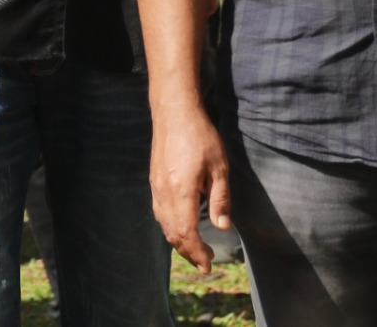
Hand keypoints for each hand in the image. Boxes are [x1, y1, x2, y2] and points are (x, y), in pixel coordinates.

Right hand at [149, 101, 233, 271]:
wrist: (174, 112)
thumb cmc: (201, 137)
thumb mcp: (219, 167)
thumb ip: (220, 199)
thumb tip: (222, 227)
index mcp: (181, 191)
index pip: (186, 233)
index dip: (197, 252)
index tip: (209, 264)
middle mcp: (164, 192)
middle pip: (172, 232)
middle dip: (188, 252)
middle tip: (205, 263)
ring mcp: (156, 186)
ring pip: (163, 223)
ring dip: (178, 241)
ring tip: (195, 249)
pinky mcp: (154, 179)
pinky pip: (159, 211)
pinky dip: (169, 226)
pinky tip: (180, 226)